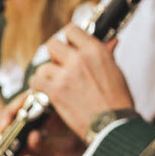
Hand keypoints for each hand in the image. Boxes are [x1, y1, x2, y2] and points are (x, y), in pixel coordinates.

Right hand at [0, 92, 86, 155]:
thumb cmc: (86, 154)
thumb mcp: (69, 147)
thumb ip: (50, 142)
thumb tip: (32, 137)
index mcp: (55, 109)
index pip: (33, 100)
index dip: (18, 107)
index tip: (11, 119)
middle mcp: (44, 118)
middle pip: (19, 114)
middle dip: (6, 123)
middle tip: (0, 133)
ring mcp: (37, 133)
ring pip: (15, 131)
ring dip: (2, 138)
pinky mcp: (32, 149)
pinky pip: (16, 148)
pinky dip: (6, 152)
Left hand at [29, 24, 133, 141]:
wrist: (114, 125)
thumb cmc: (118, 101)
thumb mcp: (116, 71)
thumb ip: (106, 54)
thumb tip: (111, 41)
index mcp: (95, 50)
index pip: (71, 30)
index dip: (68, 40)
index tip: (68, 48)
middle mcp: (79, 59)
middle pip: (52, 45)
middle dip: (54, 56)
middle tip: (59, 68)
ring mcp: (66, 75)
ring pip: (43, 66)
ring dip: (47, 76)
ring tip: (55, 85)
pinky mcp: (55, 91)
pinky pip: (35, 82)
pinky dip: (38, 87)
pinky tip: (46, 92)